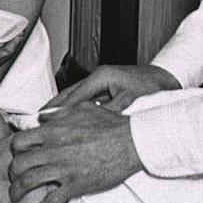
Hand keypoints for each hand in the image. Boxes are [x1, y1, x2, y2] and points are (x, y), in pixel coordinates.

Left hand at [8, 103, 142, 202]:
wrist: (131, 142)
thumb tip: (43, 117)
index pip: (20, 141)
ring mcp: (63, 168)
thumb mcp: (82, 108)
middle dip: (13, 173)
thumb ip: (59, 112)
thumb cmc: (109, 123)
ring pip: (29, 182)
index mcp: (53, 131)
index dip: (16, 150)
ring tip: (15, 197)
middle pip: (20, 164)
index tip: (19, 155)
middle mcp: (53, 150)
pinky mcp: (76, 185)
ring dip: (18, 192)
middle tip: (15, 178)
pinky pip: (51, 201)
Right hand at [45, 64, 178, 112]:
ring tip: (42, 122)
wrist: (167, 77)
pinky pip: (82, 99)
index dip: (58, 111)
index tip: (42, 121)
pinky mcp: (104, 86)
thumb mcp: (130, 101)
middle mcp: (97, 77)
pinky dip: (72, 108)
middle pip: (68, 94)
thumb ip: (109, 112)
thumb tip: (90, 125)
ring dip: (59, 109)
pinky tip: (65, 119)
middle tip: (34, 122)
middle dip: (52, 109)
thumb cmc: (152, 88)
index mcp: (101, 77)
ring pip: (73, 96)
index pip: (73, 96)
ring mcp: (100, 81)